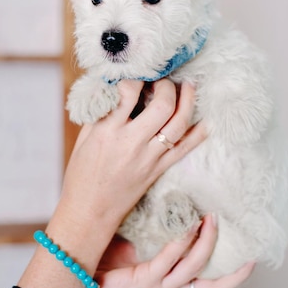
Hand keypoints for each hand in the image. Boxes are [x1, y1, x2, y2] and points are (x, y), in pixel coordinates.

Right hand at [58, 79, 205, 237]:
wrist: (89, 212)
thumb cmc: (82, 174)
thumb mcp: (84, 138)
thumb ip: (101, 112)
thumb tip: (115, 87)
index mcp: (107, 131)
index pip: (128, 93)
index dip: (135, 78)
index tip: (136, 76)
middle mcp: (131, 143)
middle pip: (162, 105)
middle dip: (166, 86)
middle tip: (162, 80)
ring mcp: (149, 158)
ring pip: (178, 124)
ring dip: (187, 101)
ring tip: (188, 86)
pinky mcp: (159, 170)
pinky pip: (185, 149)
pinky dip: (199, 133)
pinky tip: (205, 119)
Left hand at [72, 215, 254, 287]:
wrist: (74, 283)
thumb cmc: (101, 261)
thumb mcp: (131, 240)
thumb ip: (148, 224)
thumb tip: (158, 191)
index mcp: (169, 279)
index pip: (209, 283)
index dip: (233, 274)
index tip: (252, 255)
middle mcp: (169, 287)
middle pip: (212, 286)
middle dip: (229, 262)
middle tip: (231, 227)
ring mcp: (158, 286)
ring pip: (193, 269)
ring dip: (205, 243)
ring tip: (210, 218)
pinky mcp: (143, 283)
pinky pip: (167, 262)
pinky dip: (180, 245)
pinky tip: (187, 227)